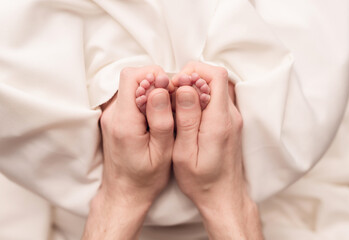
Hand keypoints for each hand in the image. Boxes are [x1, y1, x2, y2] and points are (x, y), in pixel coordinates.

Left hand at [82, 66, 173, 238]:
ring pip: (131, 87)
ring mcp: (111, 116)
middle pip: (131, 79)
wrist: (124, 193)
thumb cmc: (146, 178)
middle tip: (172, 100)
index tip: (170, 89)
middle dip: (155, 82)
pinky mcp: (114, 119)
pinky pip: (130, 98)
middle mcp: (112, 115)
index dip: (153, 75)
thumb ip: (161, 119)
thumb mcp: (162, 152)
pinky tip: (157, 116)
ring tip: (166, 110)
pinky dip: (145, 100)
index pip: (131, 77)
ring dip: (151, 91)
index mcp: (124, 121)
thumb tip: (160, 88)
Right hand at [172, 62, 262, 238]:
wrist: (223, 196)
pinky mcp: (230, 123)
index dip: (193, 72)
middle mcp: (231, 116)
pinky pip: (216, 99)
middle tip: (172, 95)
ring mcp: (233, 119)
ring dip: (195, 88)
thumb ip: (186, 119)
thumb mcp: (185, 153)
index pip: (215, 75)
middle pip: (216, 78)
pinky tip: (187, 114)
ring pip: (216, 87)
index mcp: (219, 121)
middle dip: (191, 78)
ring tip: (177, 104)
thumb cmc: (201, 180)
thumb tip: (185, 88)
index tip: (175, 85)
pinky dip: (201, 98)